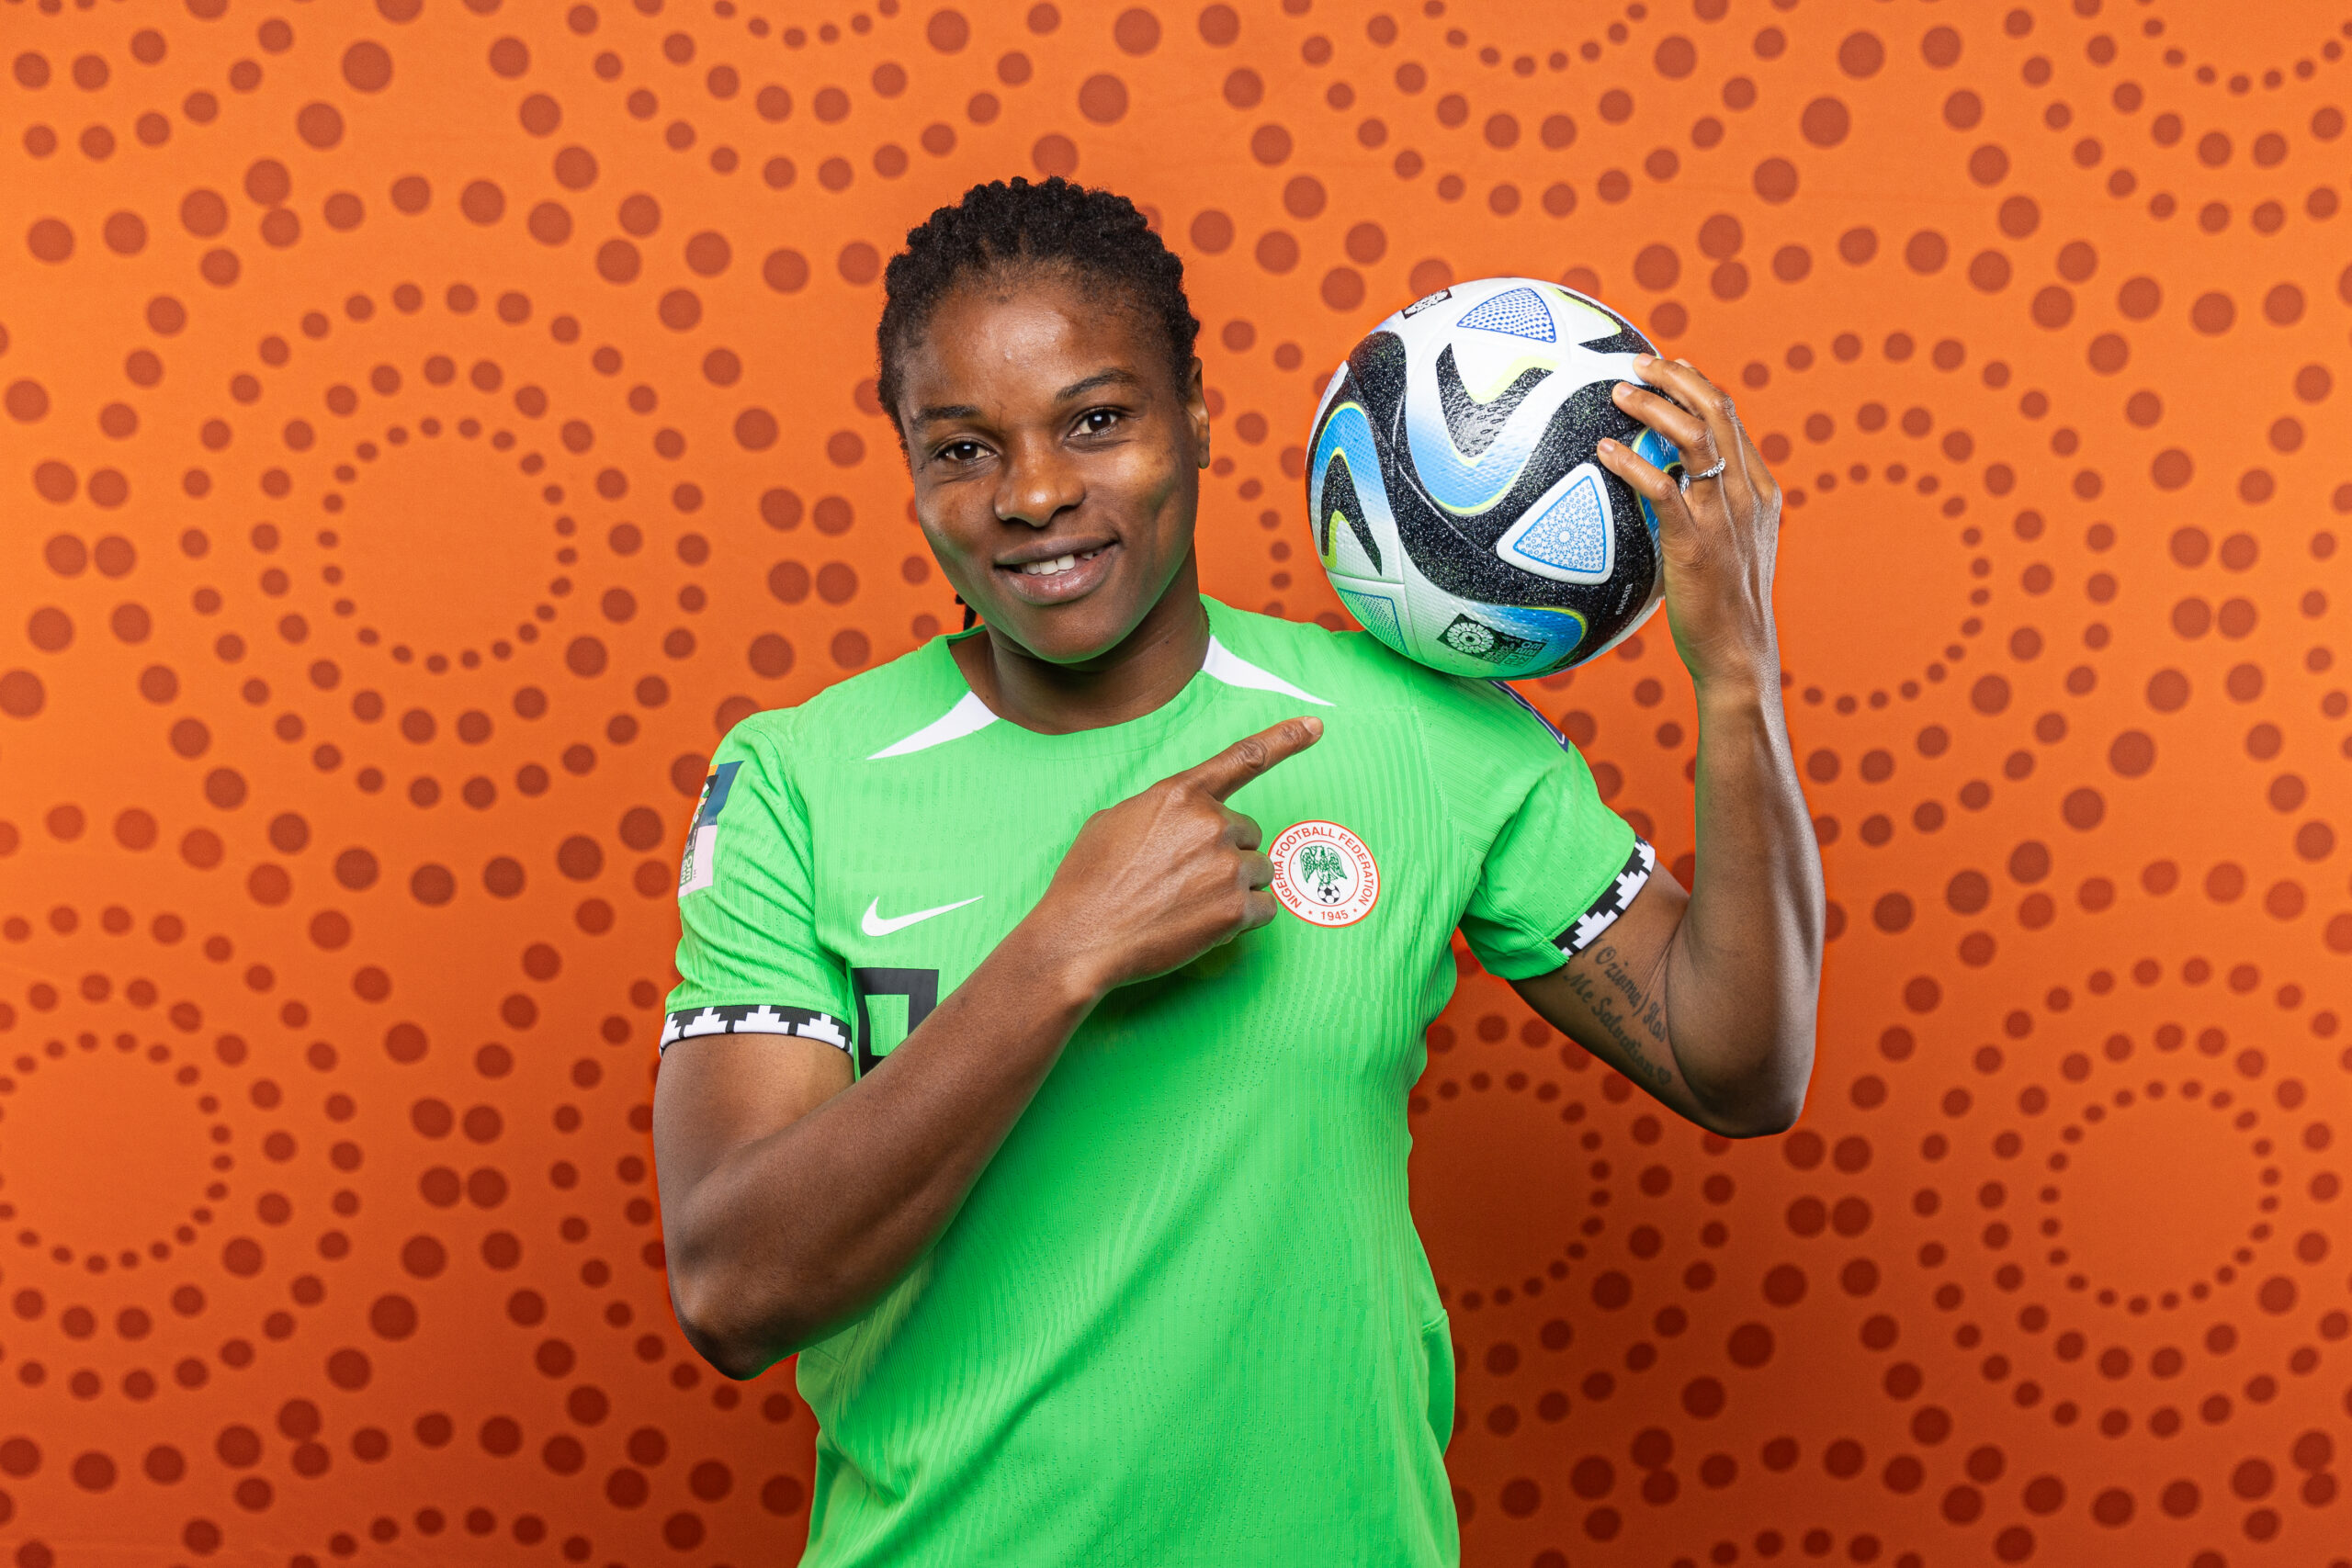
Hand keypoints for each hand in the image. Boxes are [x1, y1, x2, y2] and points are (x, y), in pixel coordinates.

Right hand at [1027, 717, 1323, 994]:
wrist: (1081, 938)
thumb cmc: (1088, 881)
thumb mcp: (1113, 820)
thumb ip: (1161, 809)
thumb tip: (1180, 819)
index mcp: (1181, 794)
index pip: (1243, 758)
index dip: (1285, 739)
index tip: (1316, 726)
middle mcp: (1211, 824)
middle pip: (1249, 834)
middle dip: (1227, 853)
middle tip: (1186, 879)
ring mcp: (1228, 867)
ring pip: (1259, 871)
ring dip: (1235, 887)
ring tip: (1189, 904)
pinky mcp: (1236, 911)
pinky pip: (1264, 909)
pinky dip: (1241, 919)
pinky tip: (1204, 925)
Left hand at [1598, 354, 1783, 698]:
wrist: (1739, 652)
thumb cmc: (1720, 606)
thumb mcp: (1722, 548)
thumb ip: (1702, 512)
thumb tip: (1656, 492)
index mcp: (1758, 490)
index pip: (1731, 419)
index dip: (1700, 384)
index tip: (1669, 364)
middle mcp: (1746, 494)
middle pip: (1717, 411)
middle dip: (1677, 377)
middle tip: (1638, 364)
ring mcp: (1724, 516)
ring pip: (1695, 437)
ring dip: (1655, 406)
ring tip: (1619, 393)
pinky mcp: (1696, 542)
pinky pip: (1662, 488)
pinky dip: (1631, 461)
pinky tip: (1603, 451)